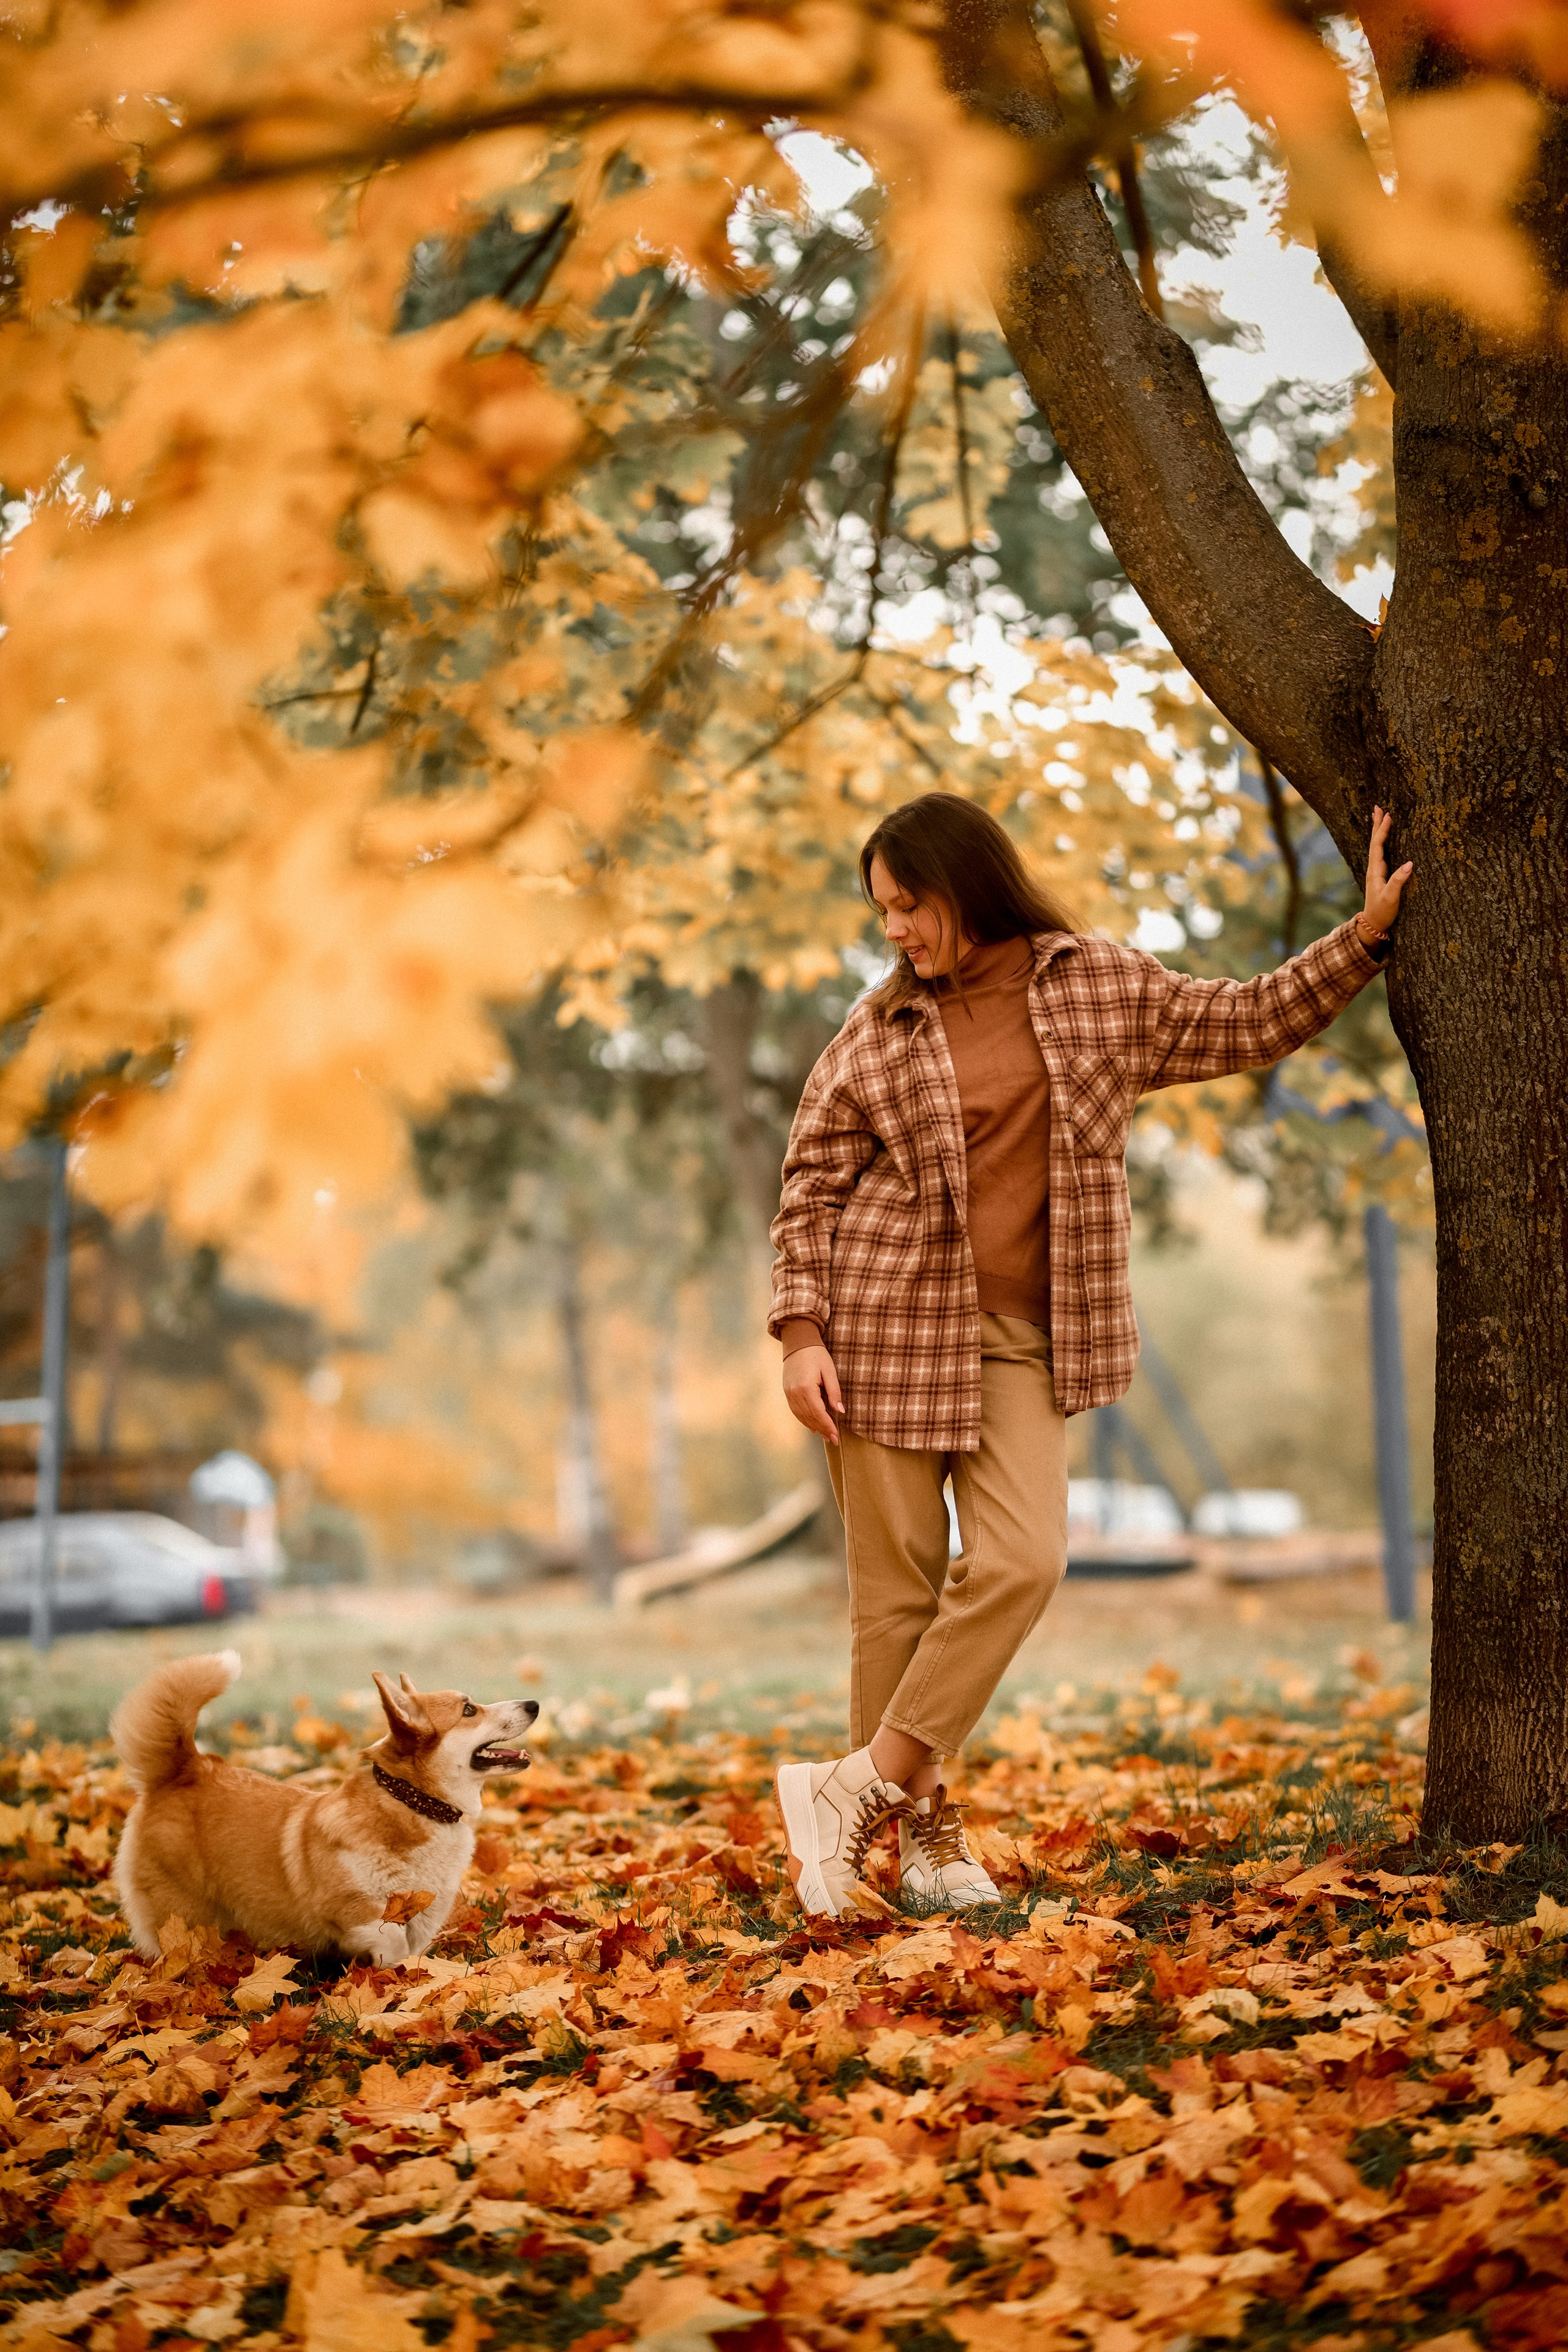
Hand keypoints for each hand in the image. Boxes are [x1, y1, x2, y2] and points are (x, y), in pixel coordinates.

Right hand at [783, 1344, 843, 1444]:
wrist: (797, 1342)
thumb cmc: (816, 1354)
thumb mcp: (829, 1371)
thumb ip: (834, 1392)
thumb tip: (840, 1411)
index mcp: (806, 1388)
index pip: (819, 1413)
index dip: (828, 1426)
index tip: (836, 1436)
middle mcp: (795, 1393)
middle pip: (810, 1417)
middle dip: (822, 1430)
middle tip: (833, 1440)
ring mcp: (789, 1393)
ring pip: (801, 1416)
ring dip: (813, 1427)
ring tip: (824, 1435)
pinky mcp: (787, 1391)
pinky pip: (795, 1410)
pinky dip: (804, 1420)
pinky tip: (811, 1426)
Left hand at [1359, 806, 1412, 940]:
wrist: (1373, 925)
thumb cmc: (1382, 912)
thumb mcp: (1391, 898)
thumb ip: (1399, 881)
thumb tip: (1410, 864)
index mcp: (1375, 871)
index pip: (1378, 846)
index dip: (1382, 831)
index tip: (1387, 815)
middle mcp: (1374, 869)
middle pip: (1374, 842)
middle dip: (1376, 825)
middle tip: (1377, 807)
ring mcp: (1377, 872)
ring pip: (1377, 846)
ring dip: (1378, 831)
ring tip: (1380, 817)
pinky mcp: (1381, 876)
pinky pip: (1381, 853)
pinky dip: (1383, 842)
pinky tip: (1385, 839)